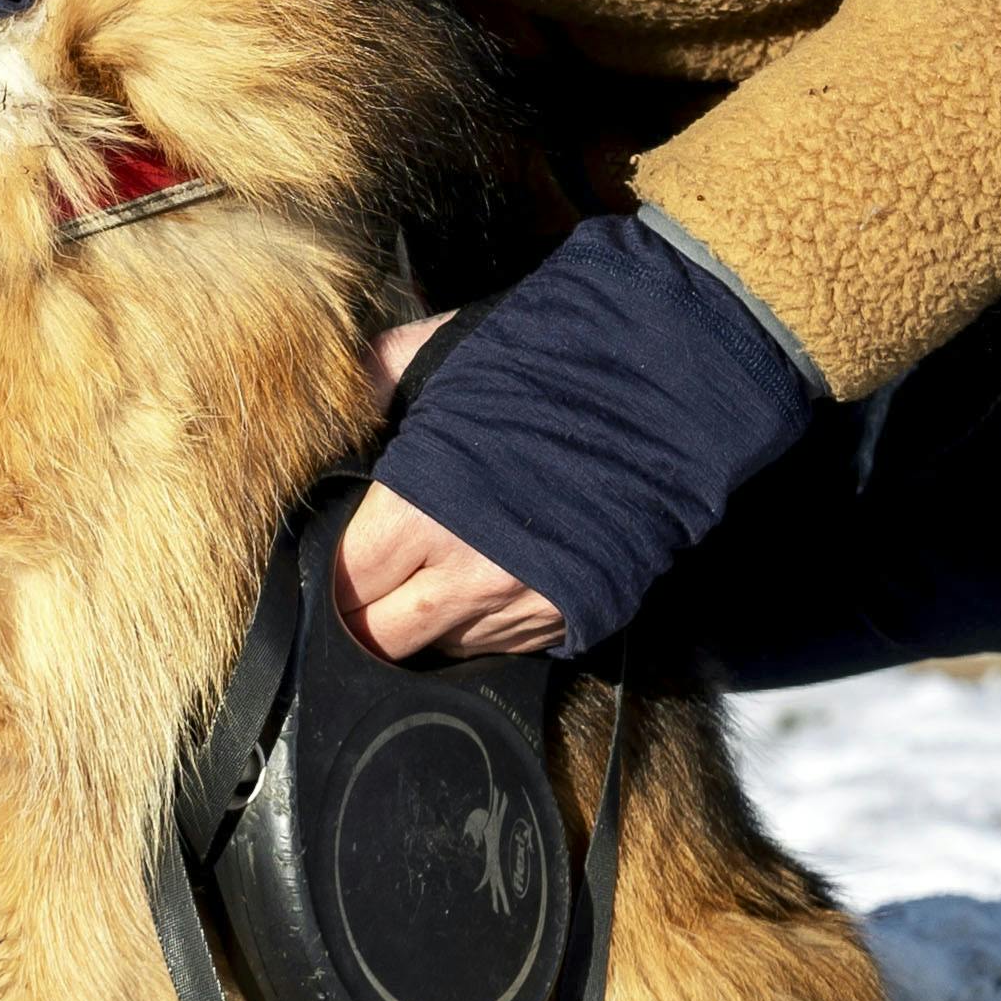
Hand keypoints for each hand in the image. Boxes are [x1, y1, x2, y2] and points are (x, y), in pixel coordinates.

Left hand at [338, 311, 565, 659]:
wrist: (668, 390)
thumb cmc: (554, 363)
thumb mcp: (445, 353)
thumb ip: (375, 379)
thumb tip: (336, 400)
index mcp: (419, 511)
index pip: (344, 583)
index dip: (332, 577)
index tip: (337, 563)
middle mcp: (466, 574)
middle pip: (382, 639)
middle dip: (366, 620)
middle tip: (367, 591)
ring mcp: (522, 604)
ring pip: (444, 647)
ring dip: (430, 621)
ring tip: (440, 569)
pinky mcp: (569, 618)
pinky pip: (504, 644)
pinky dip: (488, 619)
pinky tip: (495, 572)